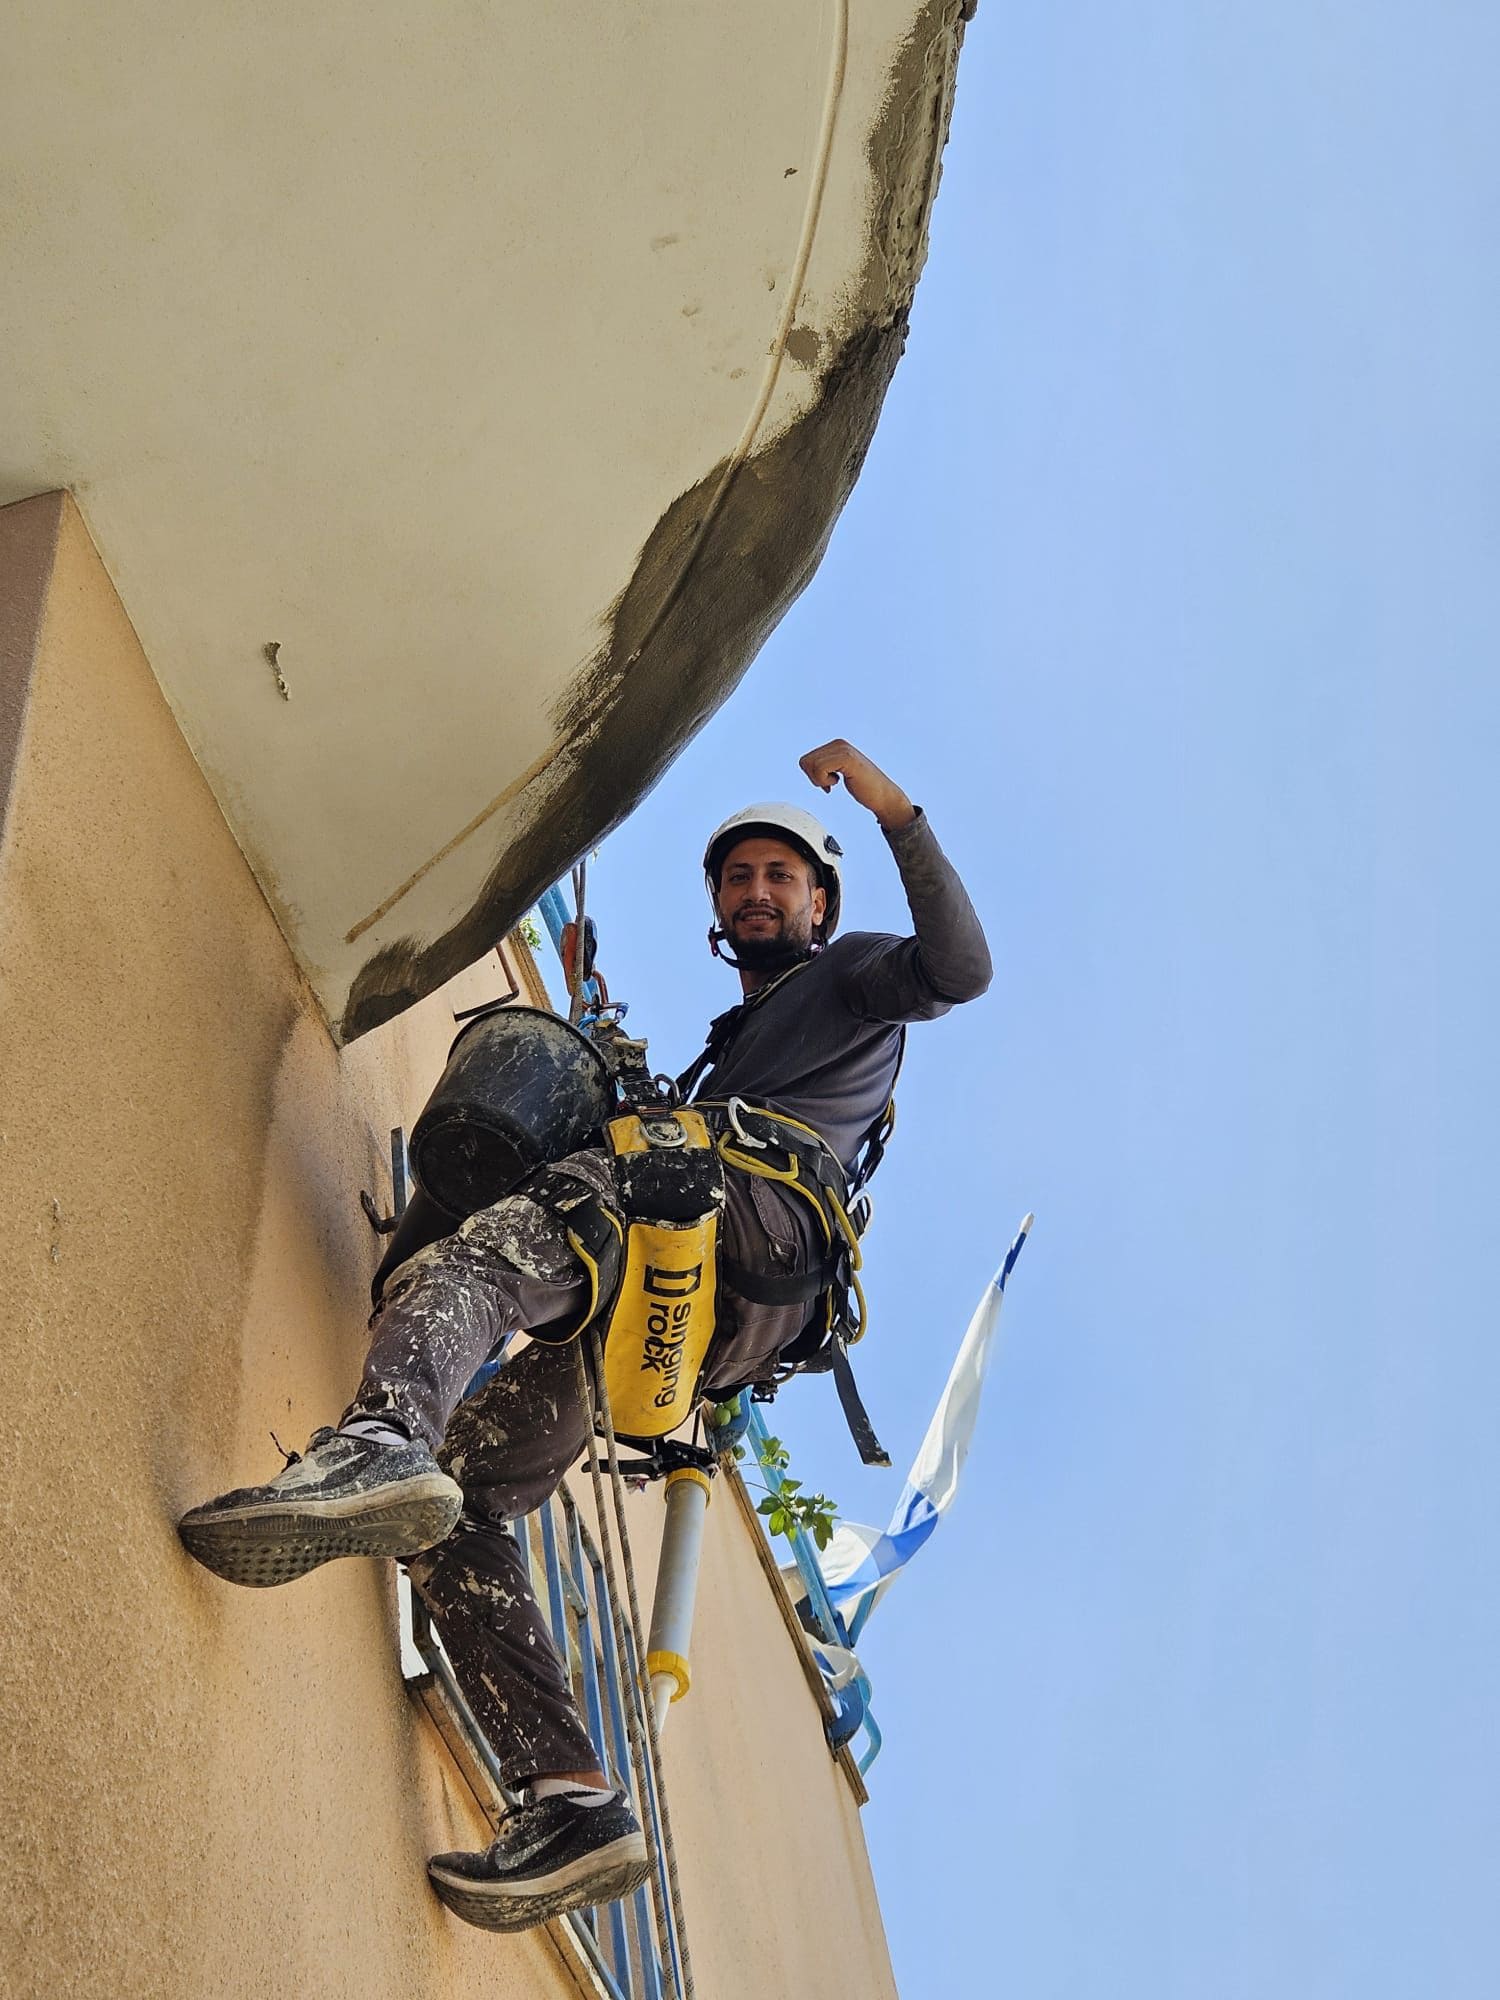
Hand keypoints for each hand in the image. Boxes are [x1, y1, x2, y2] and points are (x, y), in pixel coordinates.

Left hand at [799, 740, 915, 831]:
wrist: (883, 796)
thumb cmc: (863, 788)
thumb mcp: (838, 771)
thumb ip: (824, 765)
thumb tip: (804, 763)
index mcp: (836, 745)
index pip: (805, 760)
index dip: (812, 776)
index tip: (828, 782)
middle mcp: (839, 743)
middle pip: (805, 762)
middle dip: (814, 778)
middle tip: (831, 784)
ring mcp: (843, 750)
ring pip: (811, 765)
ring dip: (820, 780)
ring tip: (835, 782)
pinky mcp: (847, 759)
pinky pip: (819, 769)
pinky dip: (825, 781)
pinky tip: (839, 781)